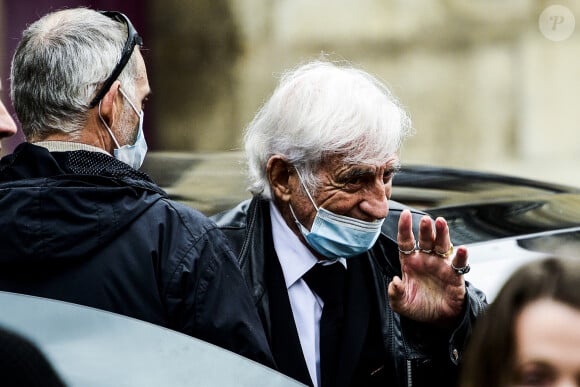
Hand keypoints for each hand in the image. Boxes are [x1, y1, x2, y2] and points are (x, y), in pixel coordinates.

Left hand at [388, 209, 467, 324]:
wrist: (437, 320)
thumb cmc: (418, 307)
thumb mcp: (401, 304)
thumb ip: (395, 293)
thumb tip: (394, 281)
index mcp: (410, 262)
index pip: (406, 241)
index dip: (405, 228)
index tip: (405, 214)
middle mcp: (426, 259)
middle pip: (425, 240)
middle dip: (426, 229)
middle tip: (426, 220)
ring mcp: (441, 265)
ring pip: (442, 245)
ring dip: (442, 234)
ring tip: (441, 223)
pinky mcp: (455, 275)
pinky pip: (458, 264)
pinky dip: (461, 256)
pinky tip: (462, 249)